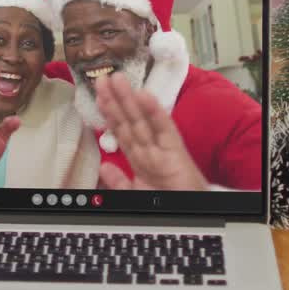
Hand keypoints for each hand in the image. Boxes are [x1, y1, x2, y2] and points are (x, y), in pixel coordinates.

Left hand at [95, 72, 207, 190]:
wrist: (190, 211)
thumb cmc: (169, 201)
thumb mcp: (136, 193)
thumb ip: (119, 182)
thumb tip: (104, 167)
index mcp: (140, 157)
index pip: (121, 131)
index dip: (109, 114)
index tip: (98, 96)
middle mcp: (149, 149)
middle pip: (128, 121)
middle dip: (115, 100)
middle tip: (102, 78)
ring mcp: (162, 147)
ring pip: (141, 120)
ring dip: (128, 99)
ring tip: (117, 79)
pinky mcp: (175, 150)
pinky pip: (163, 128)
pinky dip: (154, 111)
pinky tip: (144, 95)